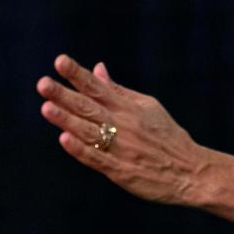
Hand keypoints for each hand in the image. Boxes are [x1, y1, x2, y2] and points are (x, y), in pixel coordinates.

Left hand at [37, 55, 233, 229]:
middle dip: (65, 94)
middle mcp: (124, 124)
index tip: (59, 61)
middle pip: (89, 107)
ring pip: (89, 131)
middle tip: (42, 83)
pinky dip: (81, 149)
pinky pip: (97, 158)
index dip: (78, 74)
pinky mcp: (120, 171)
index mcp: (129, 107)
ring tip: (47, 107)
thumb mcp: (148, 107)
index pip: (98, 87)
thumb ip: (119, 91)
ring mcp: (122, 148)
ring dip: (67, 119)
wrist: (191, 171)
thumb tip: (97, 69)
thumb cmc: (167, 137)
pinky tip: (65, 139)